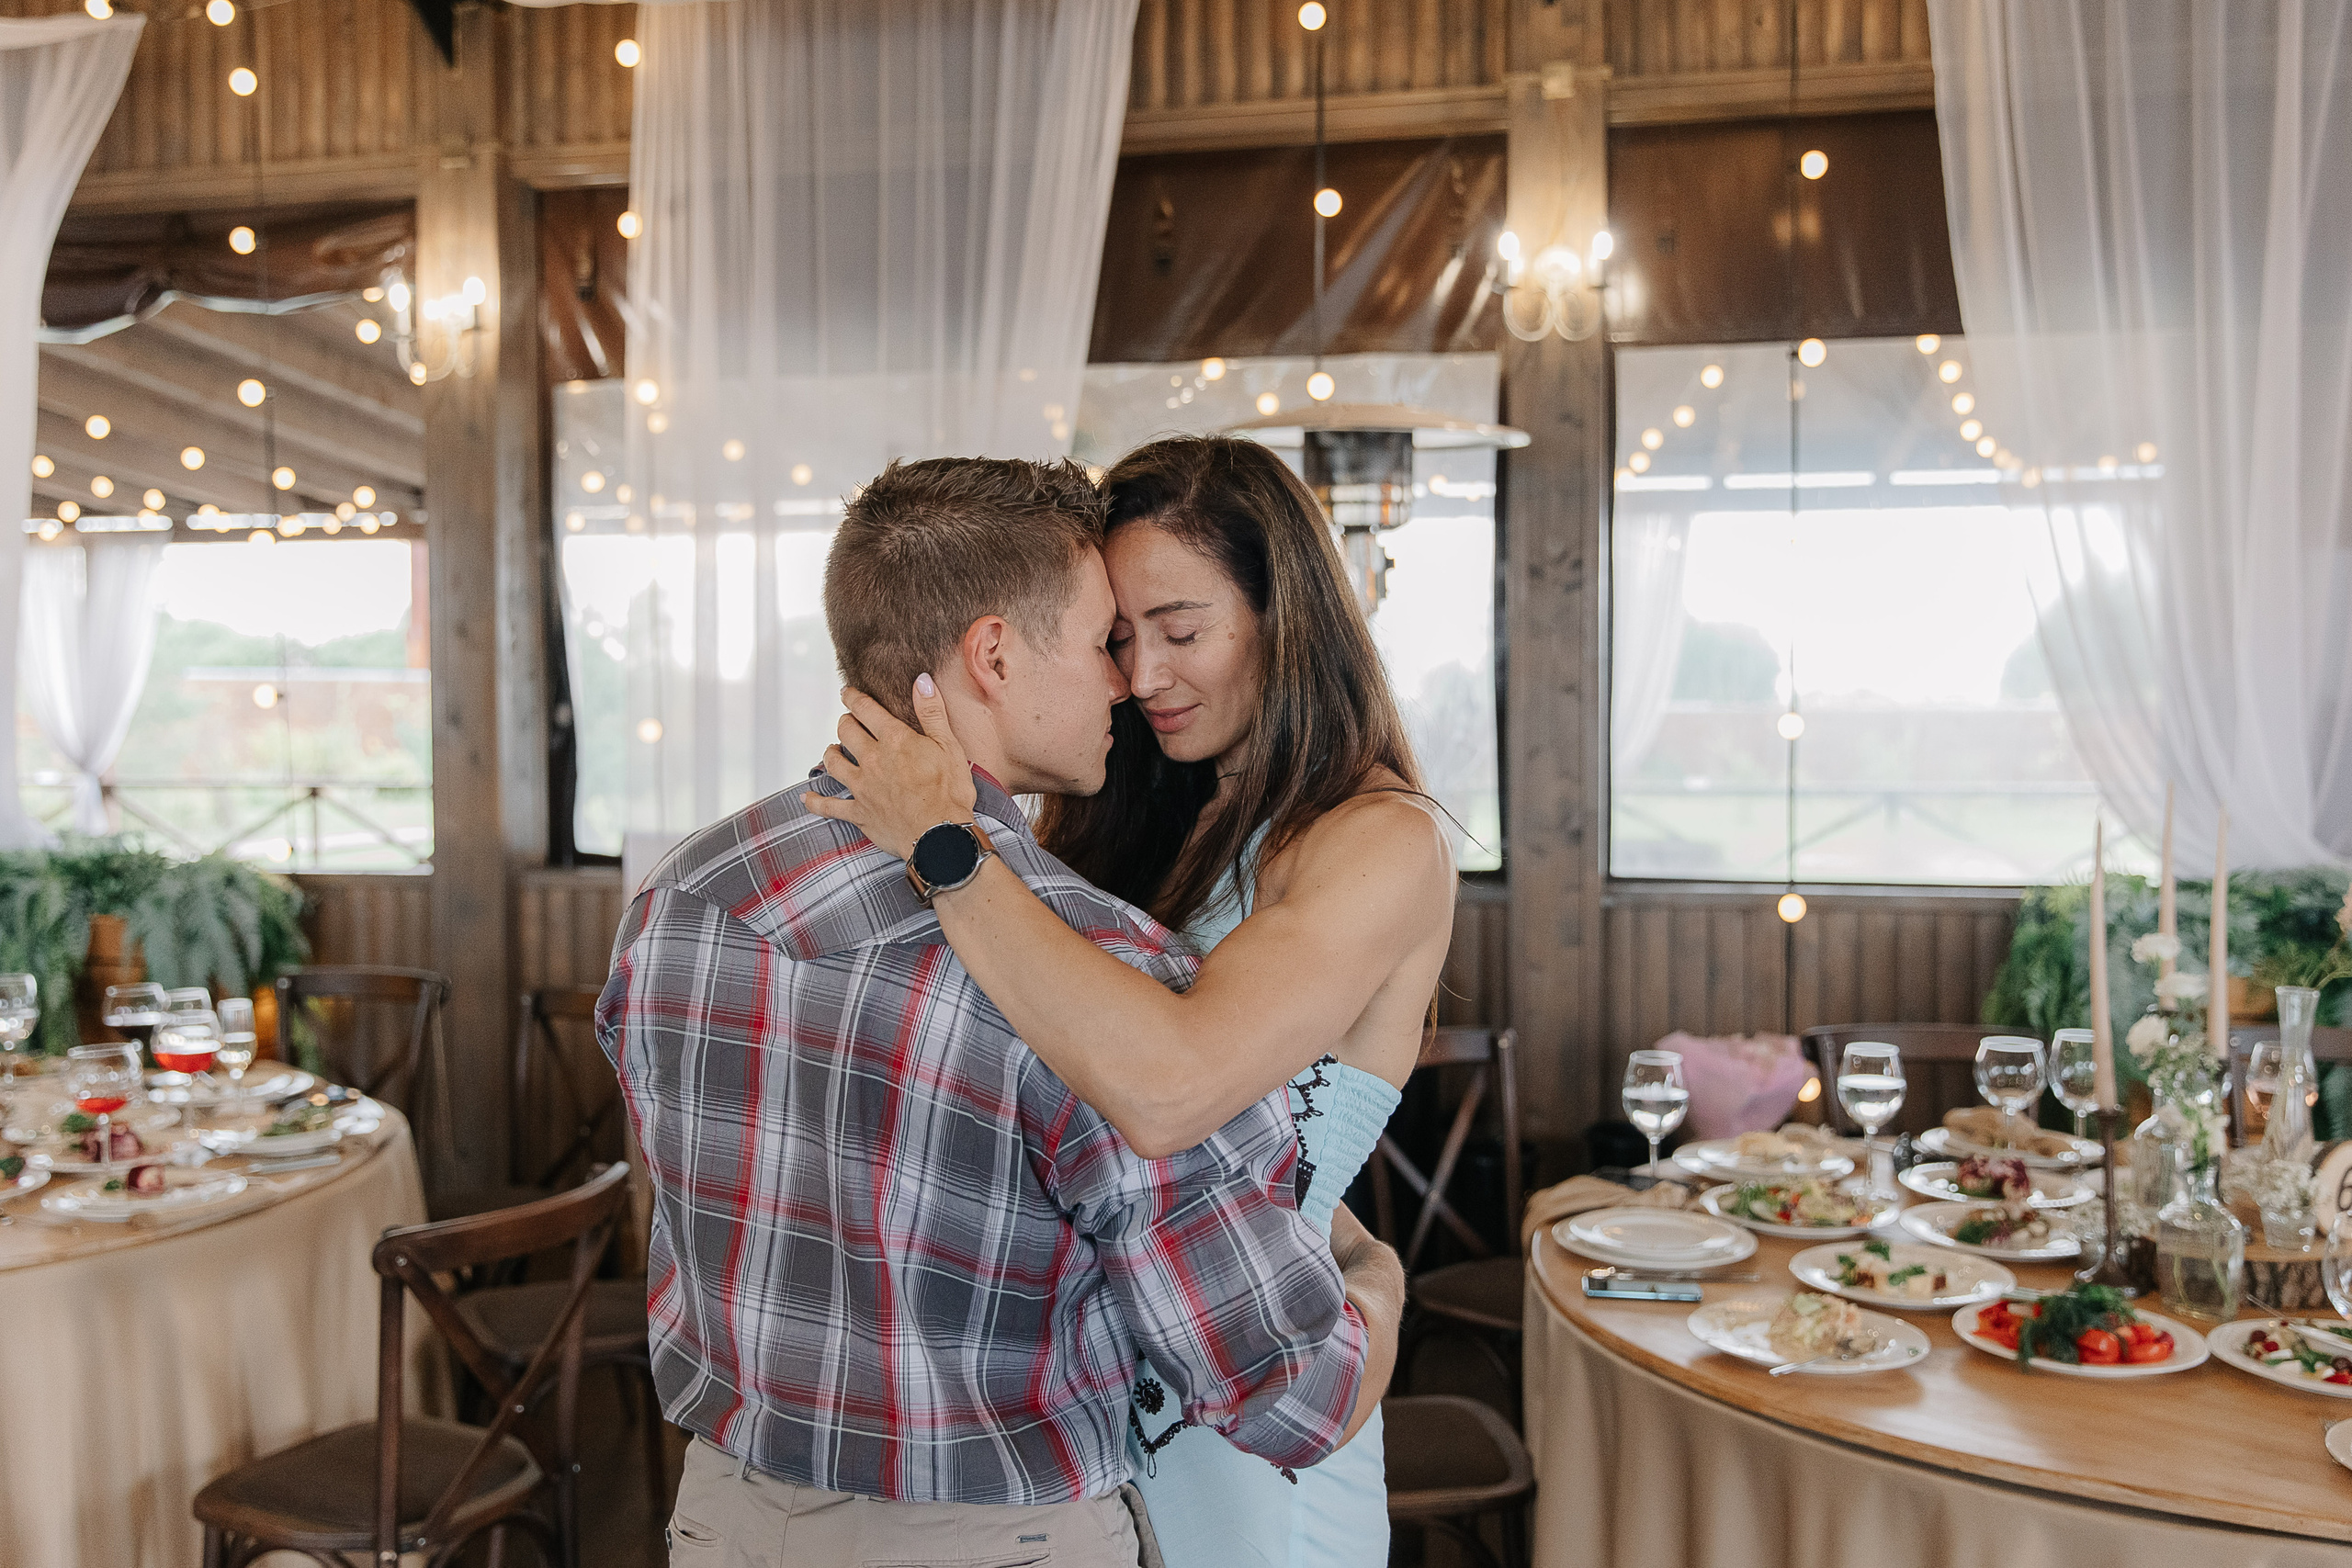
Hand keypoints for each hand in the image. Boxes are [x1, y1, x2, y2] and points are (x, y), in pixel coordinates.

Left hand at [802, 677, 977, 860]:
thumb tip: (922, 681)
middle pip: (846, 732)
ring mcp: (862, 787)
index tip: (847, 692)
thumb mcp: (949, 746)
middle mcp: (872, 760)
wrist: (940, 835)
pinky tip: (807, 799)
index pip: (866, 710)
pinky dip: (816, 803)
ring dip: (830, 753)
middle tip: (847, 721)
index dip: (854, 698)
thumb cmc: (950, 793)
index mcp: (894, 740)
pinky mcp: (859, 813)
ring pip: (833, 763)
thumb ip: (932, 712)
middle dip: (845, 723)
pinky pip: (829, 807)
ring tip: (832, 750)